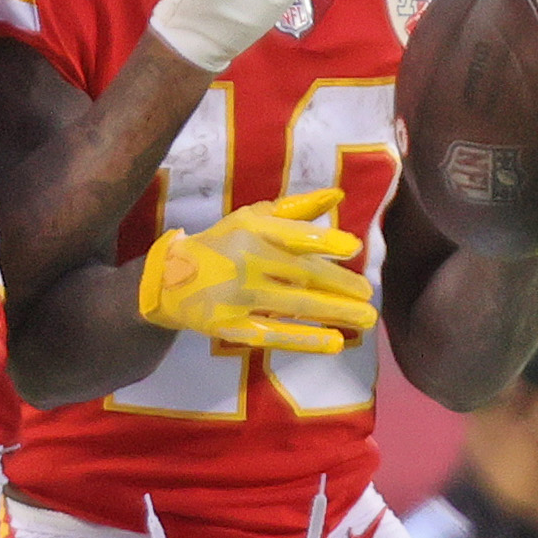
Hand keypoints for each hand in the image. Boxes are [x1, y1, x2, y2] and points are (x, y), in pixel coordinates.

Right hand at [138, 187, 378, 354]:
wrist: (169, 281)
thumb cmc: (221, 245)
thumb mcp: (251, 219)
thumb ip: (295, 210)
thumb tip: (337, 196)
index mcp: (252, 230)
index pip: (294, 236)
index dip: (326, 242)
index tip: (354, 249)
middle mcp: (246, 261)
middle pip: (303, 274)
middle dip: (341, 285)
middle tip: (369, 295)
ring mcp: (239, 297)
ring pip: (296, 305)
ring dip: (335, 312)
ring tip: (366, 318)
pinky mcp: (232, 327)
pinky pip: (275, 334)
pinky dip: (306, 339)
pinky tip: (335, 342)